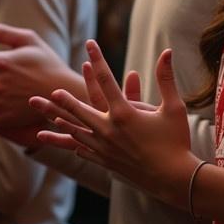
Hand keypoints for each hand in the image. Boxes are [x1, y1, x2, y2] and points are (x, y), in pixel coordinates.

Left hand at [31, 41, 197, 208]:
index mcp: (124, 113)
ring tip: (47, 116)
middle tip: (49, 90)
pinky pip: (85, 150)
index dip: (98, 60)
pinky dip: (75, 143)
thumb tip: (168, 52)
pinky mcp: (106, 162)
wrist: (173, 179)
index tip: (89, 44)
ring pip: (77, 132)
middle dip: (63, 99)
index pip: (107, 80)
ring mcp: (105, 148)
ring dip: (61, 122)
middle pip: (79, 110)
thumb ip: (166, 79)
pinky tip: (70, 140)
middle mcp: (109, 130)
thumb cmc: (176, 141)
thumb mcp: (174, 107)